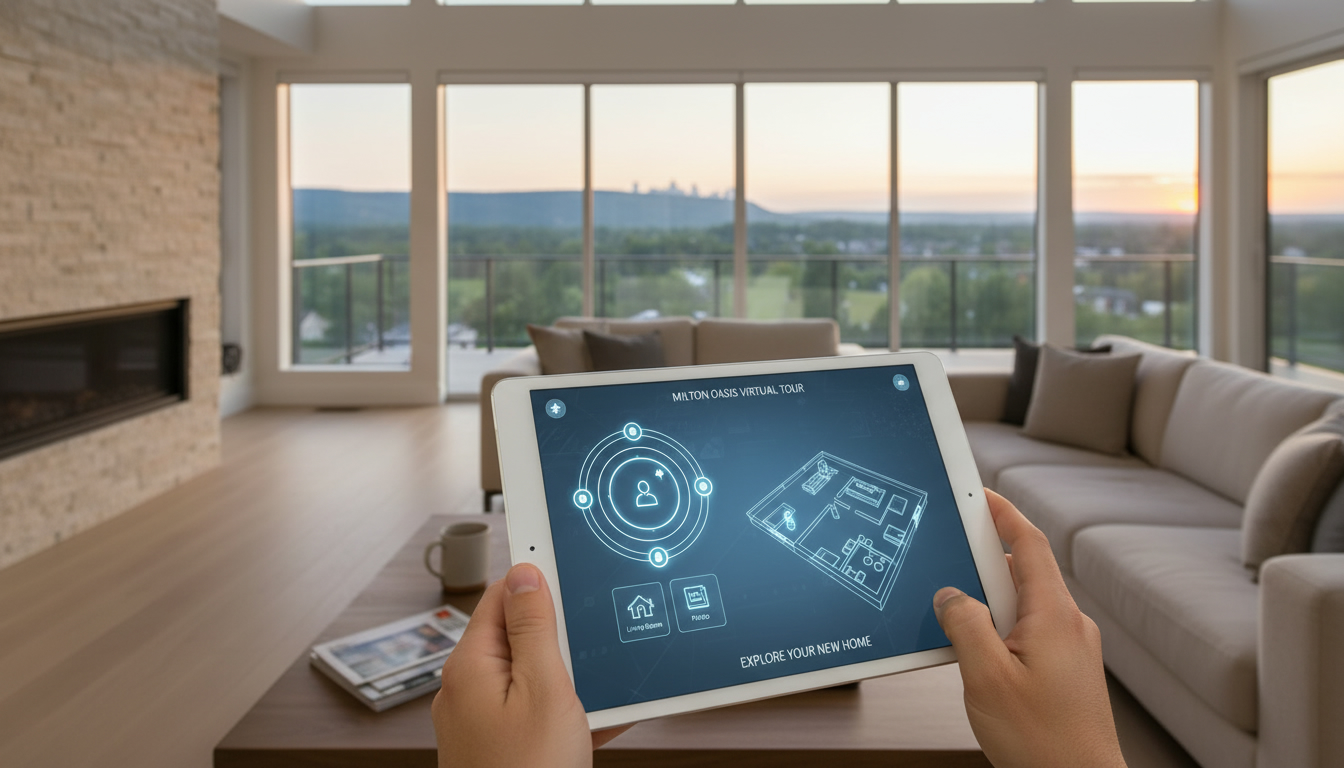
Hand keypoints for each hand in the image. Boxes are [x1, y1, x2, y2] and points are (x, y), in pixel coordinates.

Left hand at [432, 563, 631, 766]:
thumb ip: (535, 628)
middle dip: (563, 635)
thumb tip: (526, 573)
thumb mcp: (544, 690)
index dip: (539, 580)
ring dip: (573, 676)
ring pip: (534, 676)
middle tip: (598, 640)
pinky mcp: (501, 748)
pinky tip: (602, 718)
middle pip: (520, 636)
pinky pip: (537, 713)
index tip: (573, 568)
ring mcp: (482, 722)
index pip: (501, 596)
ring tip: (604, 686)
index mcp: (471, 666)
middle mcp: (468, 690)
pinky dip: (569, 712)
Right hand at [934, 489, 1125, 767]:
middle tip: (946, 558)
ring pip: (1022, 606)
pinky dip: (999, 630)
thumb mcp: (985, 678)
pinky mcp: (1067, 671)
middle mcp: (1068, 625)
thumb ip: (965, 626)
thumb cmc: (1042, 741)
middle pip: (1021, 572)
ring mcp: (1071, 648)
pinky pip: (1028, 632)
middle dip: (980, 563)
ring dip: (988, 604)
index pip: (1028, 544)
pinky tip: (977, 654)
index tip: (978, 495)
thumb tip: (951, 595)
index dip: (1002, 514)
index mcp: (1053, 615)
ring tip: (954, 620)